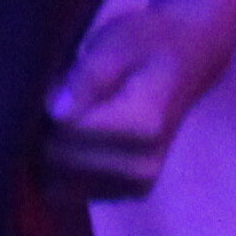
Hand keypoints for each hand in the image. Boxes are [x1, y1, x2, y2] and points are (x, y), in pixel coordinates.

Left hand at [43, 0, 235, 202]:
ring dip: (50, 152)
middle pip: (58, 162)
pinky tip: (75, 138)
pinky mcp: (128, 192)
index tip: (59, 85)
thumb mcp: (115, 44)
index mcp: (143, 127)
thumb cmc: (148, 43)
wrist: (190, 54)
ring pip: (58, 182)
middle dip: (44, 133)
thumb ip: (87, 78)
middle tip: (63, 99)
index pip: (65, 134)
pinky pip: (69, 191)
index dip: (47, 110)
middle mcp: (144, 166)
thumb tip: (57, 115)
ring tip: (73, 116)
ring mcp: (137, 185)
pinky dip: (60, 168)